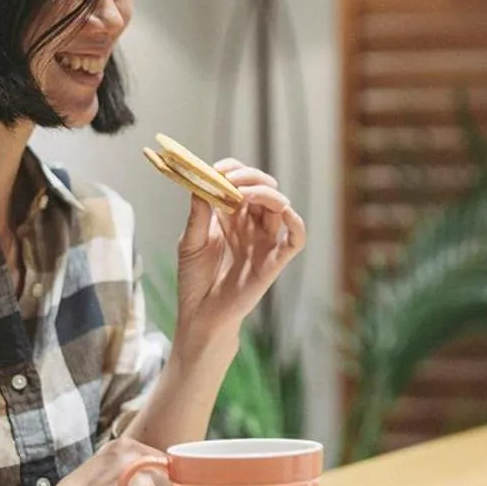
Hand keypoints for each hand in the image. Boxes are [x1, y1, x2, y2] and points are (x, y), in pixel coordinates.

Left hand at [175, 159, 306, 342]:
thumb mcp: (190, 241)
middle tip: (230, 180)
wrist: (200, 314)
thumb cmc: (195, 279)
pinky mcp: (275, 260)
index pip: (240, 181)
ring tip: (243, 193)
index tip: (217, 170)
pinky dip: (296, 223)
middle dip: (249, 178)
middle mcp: (251, 224)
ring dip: (265, 193)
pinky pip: (296, 238)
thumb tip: (202, 183)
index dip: (233, 170)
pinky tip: (284, 212)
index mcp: (230, 216)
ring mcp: (265, 240)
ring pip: (279, 206)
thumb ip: (199, 213)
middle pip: (263, 188)